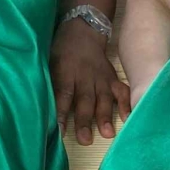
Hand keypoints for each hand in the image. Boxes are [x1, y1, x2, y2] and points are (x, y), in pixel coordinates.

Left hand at [50, 18, 129, 144]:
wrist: (83, 29)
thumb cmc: (62, 51)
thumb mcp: (50, 62)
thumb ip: (49, 84)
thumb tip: (41, 108)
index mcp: (65, 72)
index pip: (63, 95)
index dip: (60, 113)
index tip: (59, 132)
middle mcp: (84, 76)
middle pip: (84, 99)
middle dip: (85, 120)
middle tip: (85, 140)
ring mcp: (100, 77)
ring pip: (103, 98)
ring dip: (105, 116)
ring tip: (108, 134)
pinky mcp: (112, 77)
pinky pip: (121, 91)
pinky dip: (126, 103)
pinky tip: (128, 118)